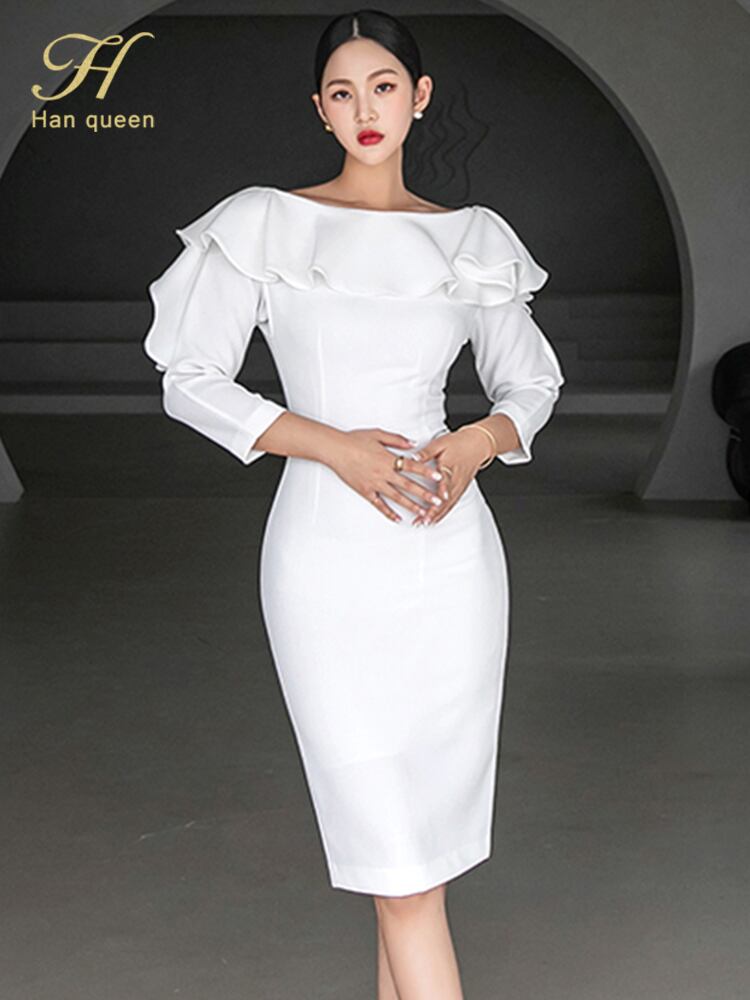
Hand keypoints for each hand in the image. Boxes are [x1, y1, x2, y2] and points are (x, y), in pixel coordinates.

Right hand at [327, 428, 449, 523]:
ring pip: (397, 497)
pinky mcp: (365, 491)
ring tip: (423, 512)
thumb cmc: (354, 440)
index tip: (439, 477)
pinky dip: (388, 512)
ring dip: (411, 505)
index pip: (412, 466)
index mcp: (388, 459)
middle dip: (424, 494)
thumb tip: (413, 444)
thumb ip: (397, 440)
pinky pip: (379, 504)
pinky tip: (397, 518)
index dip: (426, 472)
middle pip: (408, 485)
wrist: (335, 450)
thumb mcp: (378, 434)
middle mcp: (383, 473)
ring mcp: (375, 484)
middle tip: (437, 501)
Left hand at [410, 428, 492, 525]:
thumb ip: (426, 452)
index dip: (441, 491)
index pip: (445, 481)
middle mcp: (455, 479)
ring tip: (426, 523)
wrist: (477, 445)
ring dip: (437, 515)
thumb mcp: (440, 443)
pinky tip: (435, 519)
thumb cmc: (459, 443)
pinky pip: (452, 503)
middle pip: (446, 498)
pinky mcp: (460, 489)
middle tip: (423, 520)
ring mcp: (459, 486)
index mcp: (449, 466)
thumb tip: (413, 458)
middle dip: (434, 511)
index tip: (436, 501)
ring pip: (448, 504)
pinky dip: (443, 512)